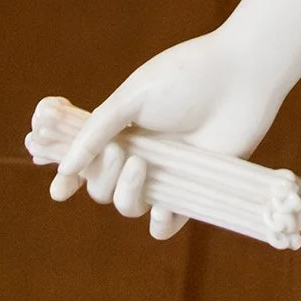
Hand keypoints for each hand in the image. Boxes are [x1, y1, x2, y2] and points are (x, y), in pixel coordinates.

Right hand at [49, 30, 277, 240]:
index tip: (57, 189)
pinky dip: (161, 222)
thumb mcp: (134, 95)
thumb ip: (98, 129)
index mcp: (123, 127)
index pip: (85, 158)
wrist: (243, 76)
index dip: (68, 175)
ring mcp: (167, 173)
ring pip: (129, 206)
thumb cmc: (188, 76)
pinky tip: (165, 208)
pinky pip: (167, 224)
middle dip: (100, 177)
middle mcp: (141, 153)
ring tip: (142, 166)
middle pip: (102, 187)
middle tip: (118, 153)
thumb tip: (64, 165)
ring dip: (126, 195)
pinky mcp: (194, 190)